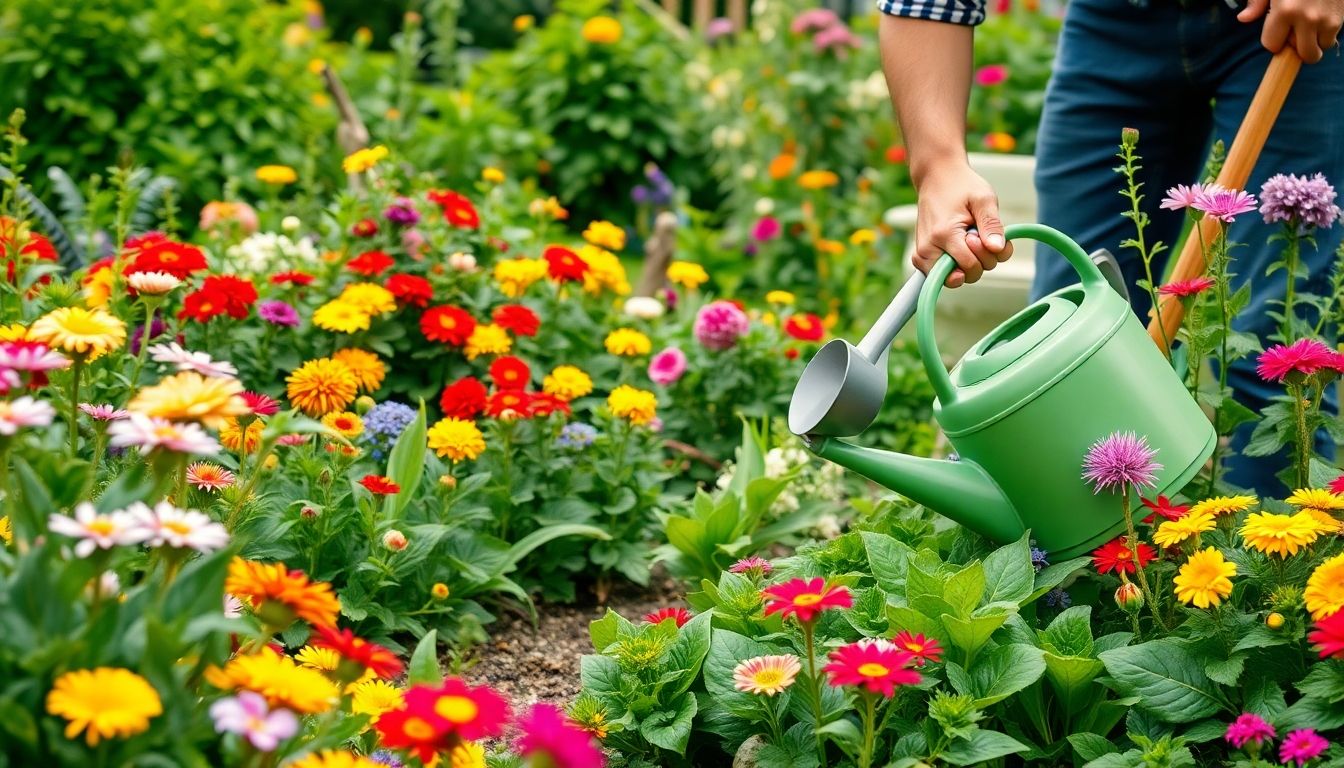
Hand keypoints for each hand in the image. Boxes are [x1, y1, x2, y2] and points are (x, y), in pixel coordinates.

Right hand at [911, 162, 1012, 287]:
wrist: (936, 177)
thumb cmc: (961, 185)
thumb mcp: (984, 198)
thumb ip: (992, 225)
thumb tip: (998, 249)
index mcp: (943, 234)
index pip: (970, 265)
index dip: (986, 254)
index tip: (983, 235)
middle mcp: (927, 249)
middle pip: (962, 276)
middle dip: (978, 260)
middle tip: (975, 234)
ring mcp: (921, 255)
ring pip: (952, 279)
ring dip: (967, 263)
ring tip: (966, 237)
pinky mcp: (920, 257)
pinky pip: (942, 275)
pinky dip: (955, 265)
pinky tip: (960, 246)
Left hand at [1239, 0, 1343, 62]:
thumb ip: (1257, 1)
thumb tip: (1243, 19)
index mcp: (1285, 11)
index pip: (1272, 45)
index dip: (1273, 40)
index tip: (1276, 30)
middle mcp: (1307, 18)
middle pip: (1304, 54)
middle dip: (1297, 49)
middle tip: (1295, 35)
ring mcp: (1328, 18)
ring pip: (1321, 48)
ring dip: (1314, 41)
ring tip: (1309, 23)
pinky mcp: (1343, 16)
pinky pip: (1333, 36)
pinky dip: (1326, 31)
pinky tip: (1321, 16)